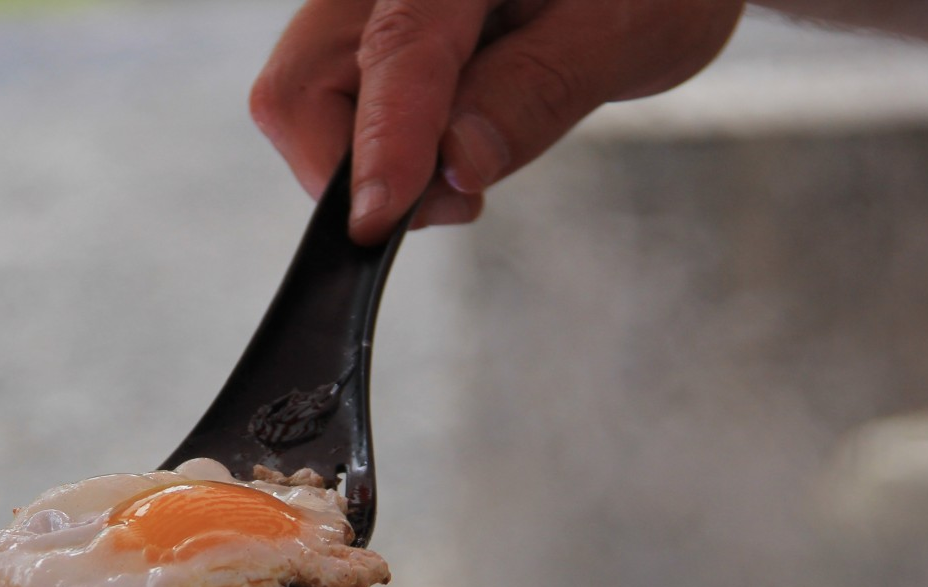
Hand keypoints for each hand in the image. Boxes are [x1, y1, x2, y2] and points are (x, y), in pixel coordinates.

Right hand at [251, 0, 744, 240]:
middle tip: (455, 200)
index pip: (395, 52)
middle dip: (353, 168)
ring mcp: (363, 8)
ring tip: (459, 169)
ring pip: (301, 101)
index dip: (381, 146)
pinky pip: (327, 105)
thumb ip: (539, 92)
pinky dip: (371, 149)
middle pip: (304, 82)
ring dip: (362, 165)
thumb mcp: (627, 34)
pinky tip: (439, 147)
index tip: (377, 224)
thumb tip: (457, 162)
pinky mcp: (360, 40)